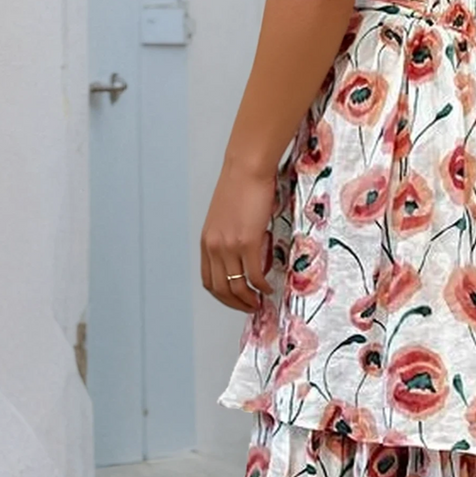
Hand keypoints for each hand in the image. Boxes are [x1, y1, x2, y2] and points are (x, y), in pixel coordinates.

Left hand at [200, 159, 274, 311]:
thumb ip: (229, 238)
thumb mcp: (225, 218)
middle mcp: (214, 246)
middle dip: (236, 303)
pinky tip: (268, 287)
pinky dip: (261, 285)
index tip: (235, 299)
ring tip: (260, 301)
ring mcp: (230, 246)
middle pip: (220, 288)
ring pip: (237, 286)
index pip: (208, 280)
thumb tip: (243, 255)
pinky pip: (254, 274)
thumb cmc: (239, 187)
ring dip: (249, 299)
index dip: (222, 295)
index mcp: (207, 241)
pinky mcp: (248, 241)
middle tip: (250, 307)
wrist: (247, 169)